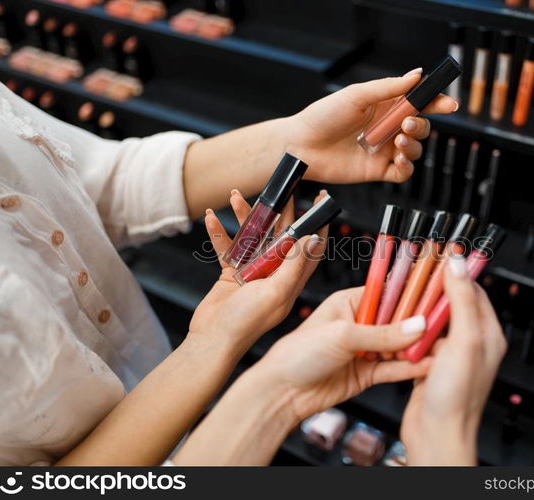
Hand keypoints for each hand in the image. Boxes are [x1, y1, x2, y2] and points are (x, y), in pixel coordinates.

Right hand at [188, 190, 328, 356]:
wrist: (212, 340)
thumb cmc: (246, 322)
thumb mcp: (276, 292)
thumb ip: (293, 265)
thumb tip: (313, 238)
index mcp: (291, 280)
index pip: (311, 247)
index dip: (318, 223)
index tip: (321, 199)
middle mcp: (275, 274)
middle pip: (282, 235)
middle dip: (281, 210)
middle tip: (280, 186)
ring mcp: (253, 273)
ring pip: (253, 236)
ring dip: (245, 217)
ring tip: (235, 196)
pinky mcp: (232, 274)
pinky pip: (228, 247)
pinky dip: (220, 233)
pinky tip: (212, 218)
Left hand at [252, 287, 432, 420]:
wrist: (283, 392)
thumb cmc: (298, 354)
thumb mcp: (342, 335)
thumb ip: (382, 333)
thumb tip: (416, 326)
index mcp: (350, 302)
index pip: (389, 293)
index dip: (412, 294)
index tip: (434, 293)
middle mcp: (360, 323)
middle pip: (398, 320)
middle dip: (420, 322)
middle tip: (445, 321)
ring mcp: (365, 349)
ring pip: (400, 345)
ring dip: (418, 346)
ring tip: (443, 344)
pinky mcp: (368, 374)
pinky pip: (395, 368)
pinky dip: (411, 367)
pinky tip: (428, 364)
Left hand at [288, 69, 458, 183]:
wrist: (301, 146)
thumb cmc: (322, 116)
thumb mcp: (357, 95)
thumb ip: (389, 87)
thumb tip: (417, 74)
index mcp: (384, 106)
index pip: (418, 103)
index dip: (437, 103)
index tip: (450, 104)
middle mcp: (386, 128)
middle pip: (420, 127)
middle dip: (421, 125)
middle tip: (407, 123)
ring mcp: (383, 150)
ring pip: (415, 150)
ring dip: (414, 145)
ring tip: (399, 142)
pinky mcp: (377, 171)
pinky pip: (403, 172)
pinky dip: (407, 167)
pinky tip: (400, 159)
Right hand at [400, 256, 506, 465]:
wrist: (436, 436)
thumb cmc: (456, 397)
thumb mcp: (464, 341)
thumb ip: (462, 301)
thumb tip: (459, 266)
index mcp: (487, 334)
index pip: (473, 291)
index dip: (455, 274)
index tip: (437, 259)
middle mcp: (470, 344)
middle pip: (449, 305)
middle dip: (430, 292)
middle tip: (413, 279)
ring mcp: (449, 356)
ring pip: (431, 323)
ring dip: (416, 314)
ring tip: (401, 301)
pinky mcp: (430, 367)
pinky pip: (418, 342)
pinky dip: (408, 334)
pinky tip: (397, 330)